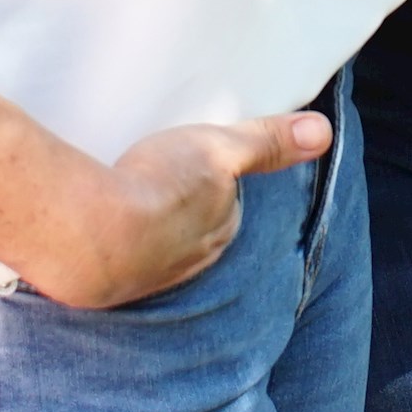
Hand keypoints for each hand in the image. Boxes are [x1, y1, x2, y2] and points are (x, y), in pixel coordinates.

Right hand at [8, 110, 330, 309]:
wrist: (88, 233)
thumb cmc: (159, 187)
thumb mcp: (220, 148)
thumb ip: (268, 141)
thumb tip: (323, 132)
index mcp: (217, 233)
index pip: (224, 206)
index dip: (211, 182)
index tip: (192, 163)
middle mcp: (186, 263)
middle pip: (188, 229)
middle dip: (175, 207)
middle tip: (154, 174)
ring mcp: (142, 275)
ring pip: (149, 247)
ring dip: (137, 225)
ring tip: (120, 196)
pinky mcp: (101, 280)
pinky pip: (111, 257)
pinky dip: (104, 239)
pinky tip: (92, 222)